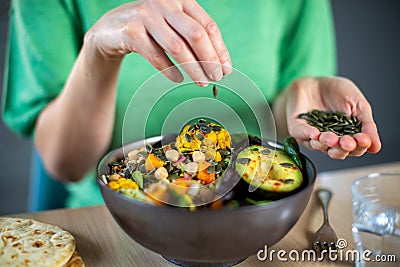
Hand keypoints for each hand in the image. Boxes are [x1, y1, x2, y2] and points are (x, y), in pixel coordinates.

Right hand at [84, 0, 231, 84]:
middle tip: (216, 78)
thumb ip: (193, 38)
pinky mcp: (131, 32)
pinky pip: (156, 56)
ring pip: (177, 47)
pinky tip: (178, 79)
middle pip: (196, 35)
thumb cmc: (150, 29)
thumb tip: (219, 64)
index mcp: (181, 1)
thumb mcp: (173, 26)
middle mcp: (166, 4)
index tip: (226, 69)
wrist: (111, 28)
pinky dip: (170, 70)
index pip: (208, 26)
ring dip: (193, 68)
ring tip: (202, 82)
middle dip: (210, 59)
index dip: (220, 50)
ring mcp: (147, 16)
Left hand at [284, 77, 380, 158]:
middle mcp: (329, 140)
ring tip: (331, 137)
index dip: (359, 146)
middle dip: (343, 148)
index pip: (354, 149)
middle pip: (337, 153)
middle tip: (347, 142)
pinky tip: (314, 133)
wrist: (315, 81)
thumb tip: (376, 147)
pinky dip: (307, 134)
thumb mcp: (358, 105)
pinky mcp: (297, 128)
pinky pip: (301, 134)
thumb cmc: (337, 93)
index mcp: (346, 136)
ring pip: (319, 146)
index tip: (363, 139)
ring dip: (326, 143)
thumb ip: (367, 125)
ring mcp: (312, 136)